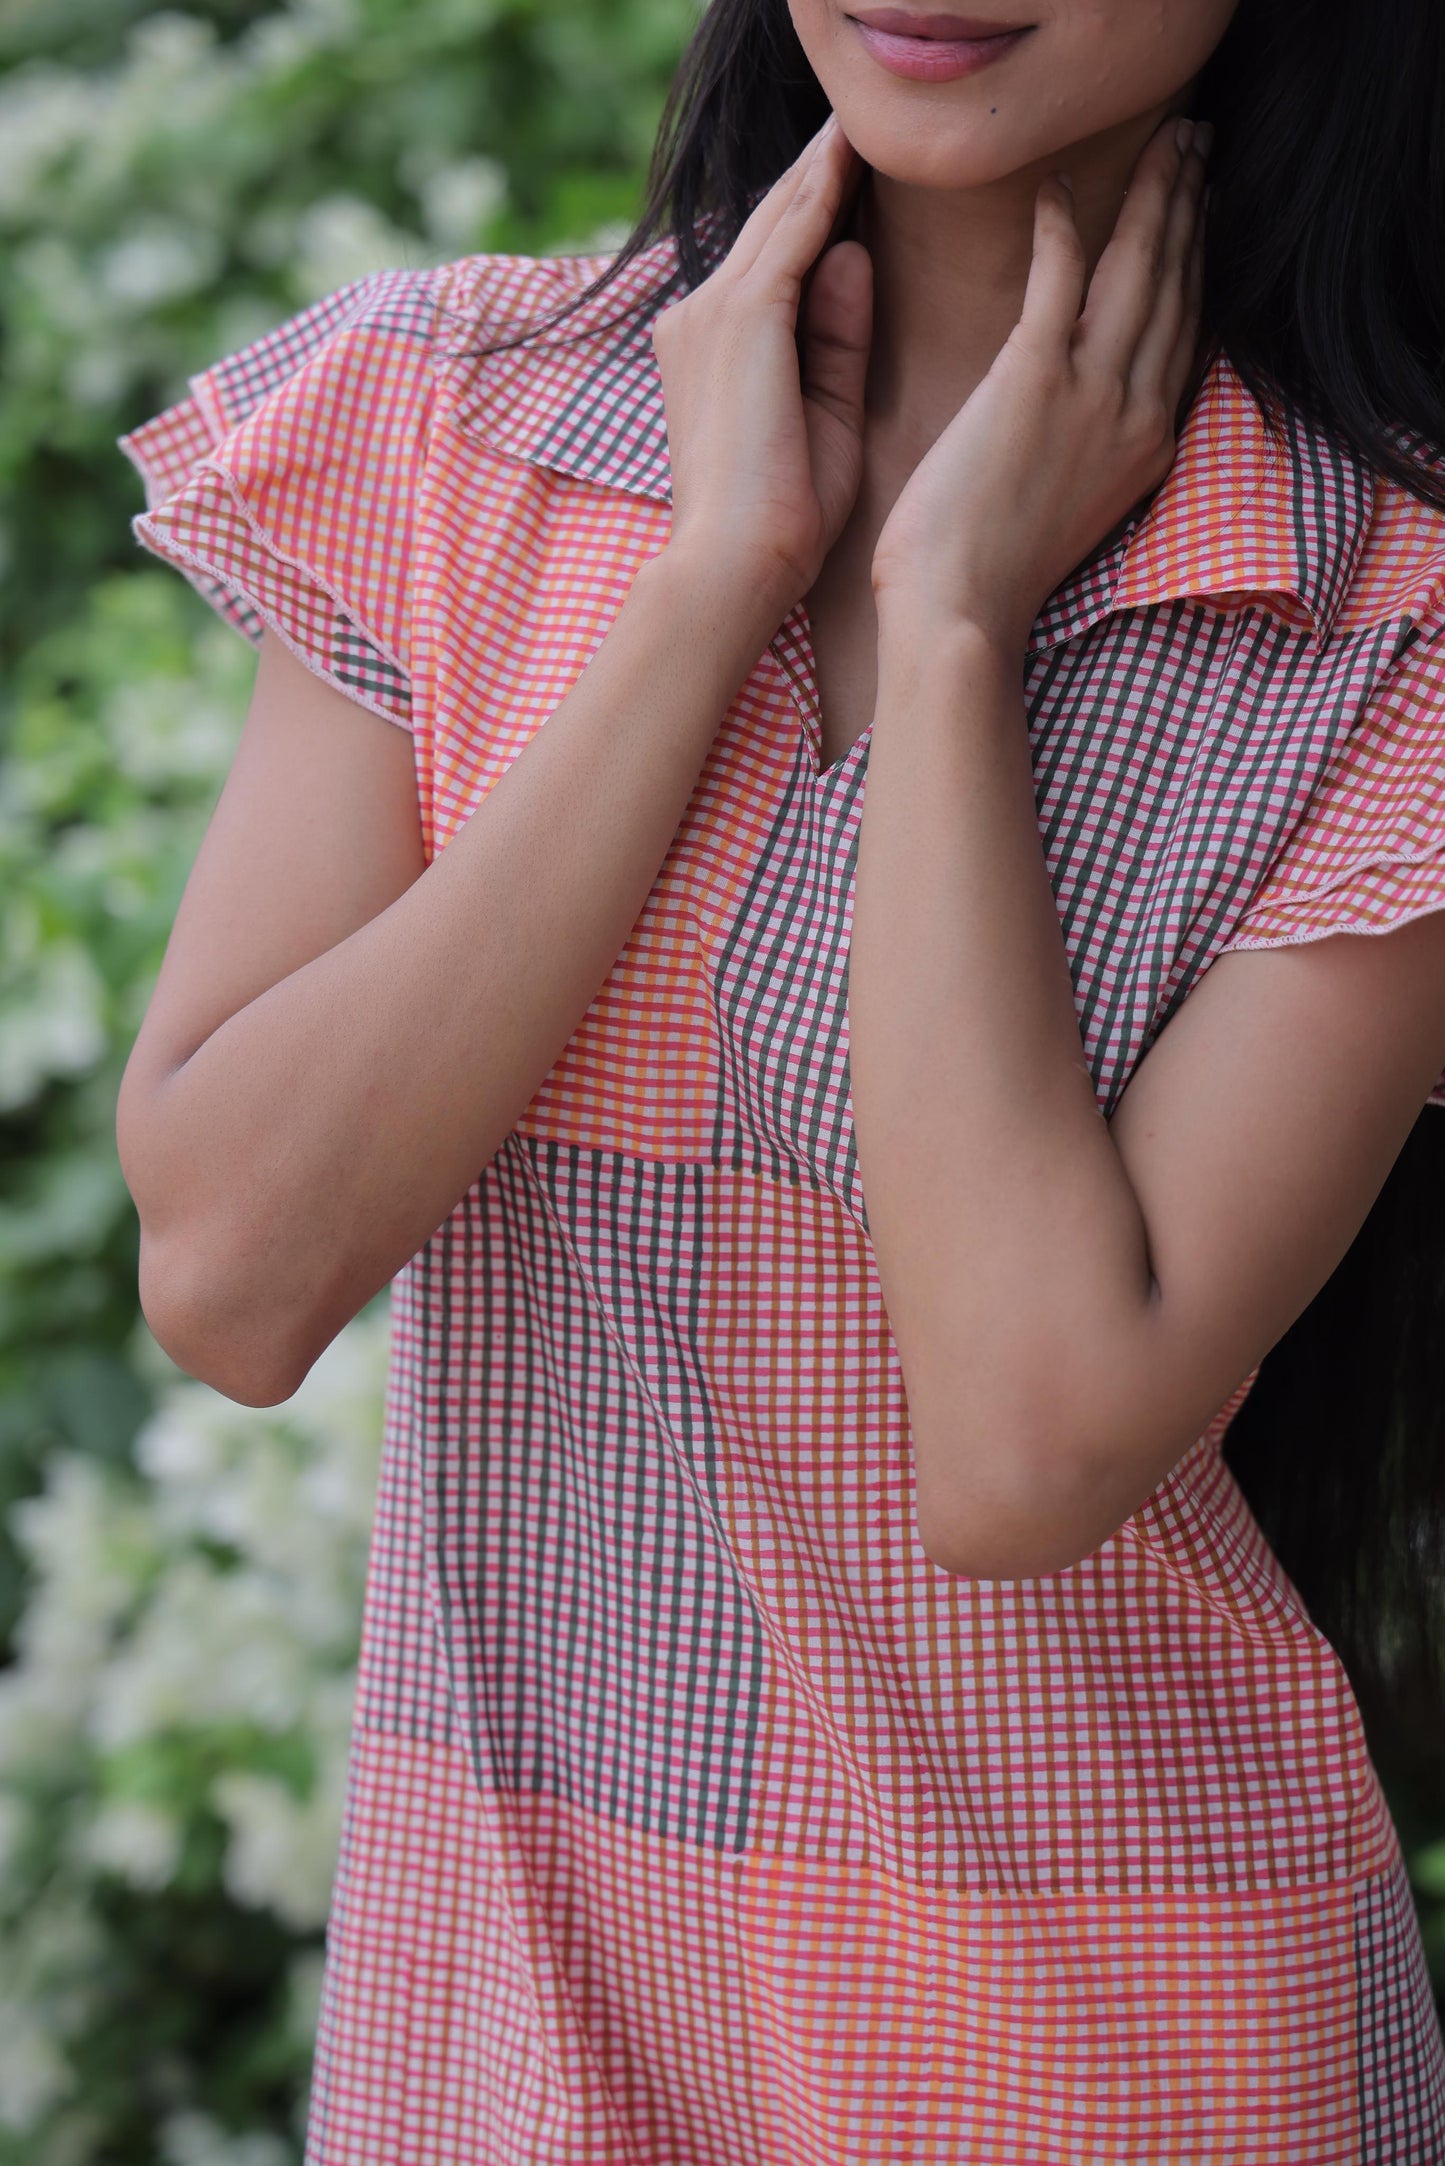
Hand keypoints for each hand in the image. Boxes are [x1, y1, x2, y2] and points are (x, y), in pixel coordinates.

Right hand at [651, 114, 872, 634]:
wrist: (734, 568)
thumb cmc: (783, 520)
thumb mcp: (824, 415)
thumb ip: (837, 336)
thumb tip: (855, 253)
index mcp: (711, 351)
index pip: (771, 264)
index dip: (813, 212)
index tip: (855, 173)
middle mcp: (699, 320)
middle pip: (771, 226)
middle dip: (816, 172)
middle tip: (859, 121)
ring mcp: (713, 314)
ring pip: (780, 219)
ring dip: (822, 164)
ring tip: (862, 118)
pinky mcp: (742, 318)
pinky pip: (793, 235)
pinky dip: (823, 190)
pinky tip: (853, 152)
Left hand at [870, 114, 1210, 653]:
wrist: (960, 615)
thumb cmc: (987, 576)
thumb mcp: (1066, 506)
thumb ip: (1086, 447)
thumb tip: (1072, 407)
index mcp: (1147, 446)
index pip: (1186, 332)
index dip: (1197, 263)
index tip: (1200, 212)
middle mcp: (1136, 414)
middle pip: (1179, 286)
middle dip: (1191, 210)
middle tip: (1195, 151)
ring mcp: (1092, 395)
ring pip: (1139, 270)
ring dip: (1154, 198)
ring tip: (1162, 147)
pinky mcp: (1035, 382)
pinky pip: (1061, 281)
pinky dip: (1063, 229)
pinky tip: (1057, 193)